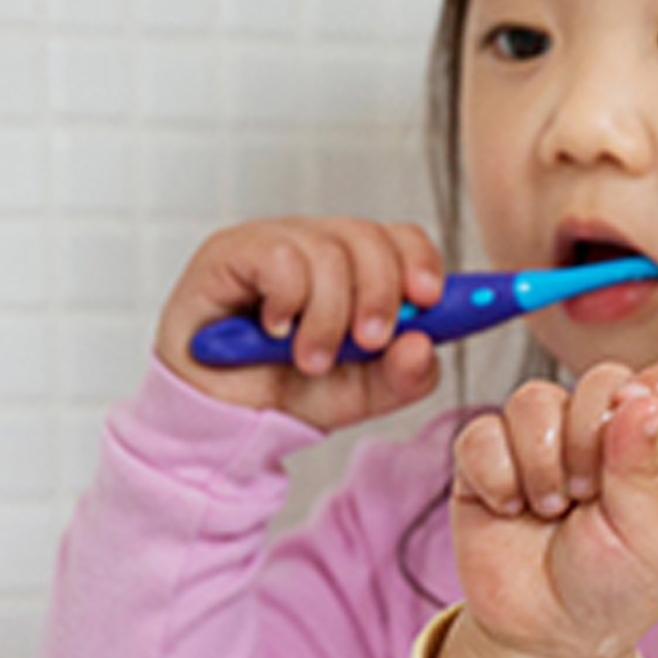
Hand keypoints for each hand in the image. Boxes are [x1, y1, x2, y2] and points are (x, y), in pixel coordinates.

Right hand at [154, 217, 444, 429]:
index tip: (429, 299)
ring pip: (328, 252)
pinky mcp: (231, 251)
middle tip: (367, 343)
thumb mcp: (366, 394)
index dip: (422, 262)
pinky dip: (288, 301)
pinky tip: (274, 329)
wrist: (228, 419)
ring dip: (328, 316)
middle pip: (370, 238)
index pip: (401, 238)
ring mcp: (275, 243)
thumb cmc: (294, 392)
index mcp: (357, 269)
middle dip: (380, 295)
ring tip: (310, 358)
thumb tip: (424, 343)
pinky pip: (280, 257)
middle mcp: (319, 246)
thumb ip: (407, 374)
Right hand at [435, 358, 657, 657]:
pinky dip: (496, 475)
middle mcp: (609, 433)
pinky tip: (512, 509)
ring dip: (541, 461)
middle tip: (589, 495)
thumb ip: (645, 470)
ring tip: (552, 509)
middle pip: (603, 380)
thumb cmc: (611, 591)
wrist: (545, 635)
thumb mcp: (649, 543)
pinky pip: (482, 432)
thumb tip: (643, 401)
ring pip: (534, 399)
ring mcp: (548, 438)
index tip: (649, 414)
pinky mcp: (491, 454)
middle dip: (591, 438)